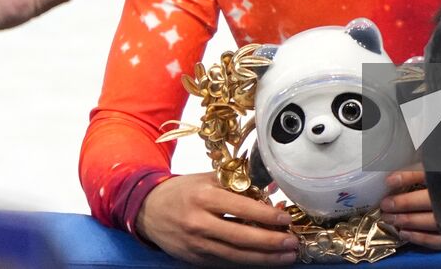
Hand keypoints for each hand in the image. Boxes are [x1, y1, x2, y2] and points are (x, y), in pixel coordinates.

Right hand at [136, 173, 299, 265]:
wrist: (148, 211)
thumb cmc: (182, 191)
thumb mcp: (207, 179)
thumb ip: (236, 185)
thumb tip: (270, 192)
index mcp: (203, 196)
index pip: (241, 208)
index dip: (266, 215)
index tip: (285, 219)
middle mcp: (199, 222)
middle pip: (241, 237)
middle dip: (271, 242)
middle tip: (292, 243)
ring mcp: (196, 244)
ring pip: (236, 255)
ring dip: (265, 258)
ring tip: (287, 257)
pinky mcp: (195, 259)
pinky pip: (226, 262)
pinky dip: (247, 263)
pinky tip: (264, 261)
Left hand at [380, 164, 440, 249]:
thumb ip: (428, 165)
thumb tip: (409, 159)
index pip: (427, 175)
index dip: (407, 177)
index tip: (389, 180)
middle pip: (424, 200)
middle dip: (402, 203)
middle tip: (385, 204)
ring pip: (428, 221)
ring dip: (406, 220)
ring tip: (389, 218)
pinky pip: (435, 239)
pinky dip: (418, 238)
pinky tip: (404, 233)